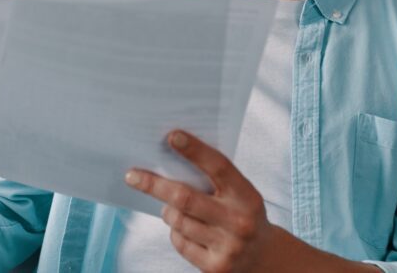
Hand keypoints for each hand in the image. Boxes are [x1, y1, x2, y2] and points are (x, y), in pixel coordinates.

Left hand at [124, 130, 282, 272]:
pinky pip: (180, 242)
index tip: (172, 136)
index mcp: (246, 196)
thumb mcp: (240, 194)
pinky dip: (175, 231)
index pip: (219, 167)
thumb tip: (172, 159)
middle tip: (132, 175)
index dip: (195, 150)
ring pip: (178, 221)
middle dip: (154, 185)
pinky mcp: (214, 267)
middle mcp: (238, 222)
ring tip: (171, 206)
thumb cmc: (243, 215)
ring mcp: (227, 247)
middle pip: (185, 198)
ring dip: (168, 210)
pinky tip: (184, 228)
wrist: (264, 257)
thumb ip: (215, 180)